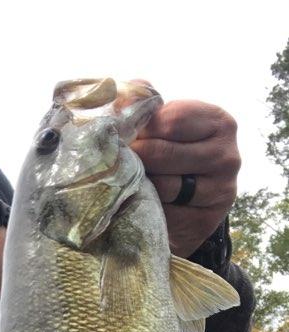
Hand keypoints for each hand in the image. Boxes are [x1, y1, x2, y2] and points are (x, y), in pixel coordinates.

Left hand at [131, 99, 240, 256]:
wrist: (190, 207)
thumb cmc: (173, 155)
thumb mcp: (166, 126)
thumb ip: (146, 107)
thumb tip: (120, 96)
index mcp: (220, 123)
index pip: (171, 120)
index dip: (142, 128)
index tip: (127, 136)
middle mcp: (227, 156)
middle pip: (162, 153)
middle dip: (135, 158)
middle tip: (118, 161)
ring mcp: (219, 191)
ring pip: (162, 186)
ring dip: (139, 184)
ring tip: (129, 181)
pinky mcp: (204, 222)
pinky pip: (163, 213)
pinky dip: (146, 209)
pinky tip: (141, 204)